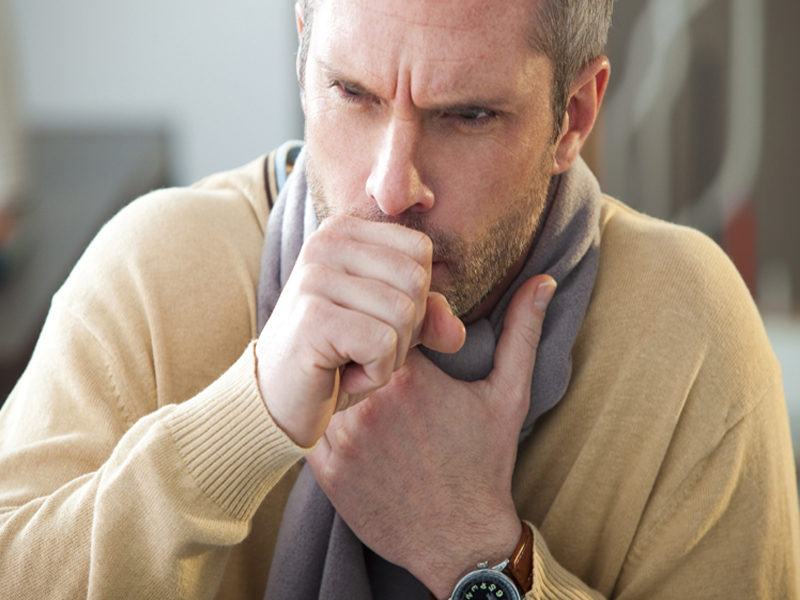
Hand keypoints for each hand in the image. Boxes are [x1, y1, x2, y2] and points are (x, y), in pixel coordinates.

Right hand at [255, 215, 465, 447]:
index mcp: (343, 231)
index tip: (373, 322)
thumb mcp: (390, 331)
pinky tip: (340, 376)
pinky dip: (373, 374)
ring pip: (404, 314)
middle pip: (416, 281)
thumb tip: (456, 332)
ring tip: (349, 361)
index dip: (415, 299)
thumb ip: (428, 318)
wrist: (275, 402)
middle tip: (361, 349)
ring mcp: (315, 277)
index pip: (420, 251)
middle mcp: (325, 242)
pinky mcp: (313, 317)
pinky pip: (383, 344)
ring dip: (389, 357)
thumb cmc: (334, 359)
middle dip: (405, 331)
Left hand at [306, 275, 556, 597]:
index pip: (382, 320)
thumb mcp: (509, 394)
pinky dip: (325, 417)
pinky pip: (311, 424)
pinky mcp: (324, 469)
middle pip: (350, 348)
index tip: (407, 343)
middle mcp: (368, 403)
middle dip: (364, 351)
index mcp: (410, 377)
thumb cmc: (485, 463)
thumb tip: (542, 281)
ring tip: (363, 392)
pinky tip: (351, 424)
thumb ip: (522, 331)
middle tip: (381, 365)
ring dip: (340, 381)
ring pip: (325, 383)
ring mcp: (342, 437)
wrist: (460, 539)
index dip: (392, 325)